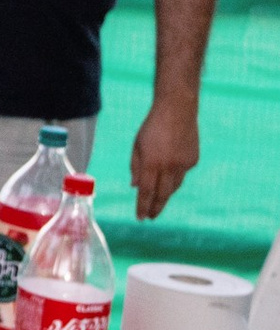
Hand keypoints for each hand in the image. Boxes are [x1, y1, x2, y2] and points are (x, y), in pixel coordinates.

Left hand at [129, 100, 197, 220]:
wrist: (177, 110)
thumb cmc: (152, 127)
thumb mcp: (137, 146)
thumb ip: (135, 167)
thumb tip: (135, 187)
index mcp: (151, 163)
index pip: (146, 191)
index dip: (143, 206)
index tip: (141, 218)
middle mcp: (168, 167)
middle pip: (162, 194)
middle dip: (156, 207)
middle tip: (151, 217)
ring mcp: (183, 164)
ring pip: (174, 186)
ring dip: (165, 195)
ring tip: (158, 203)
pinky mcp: (193, 160)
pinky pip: (182, 174)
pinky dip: (174, 176)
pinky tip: (170, 174)